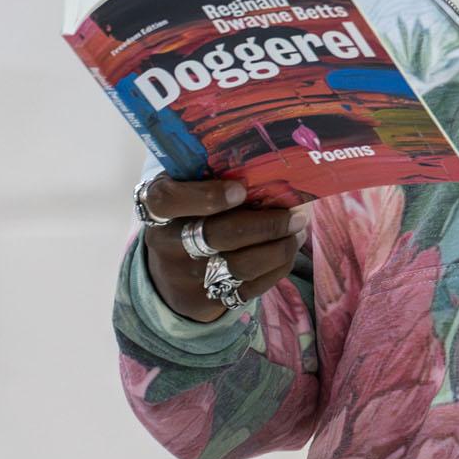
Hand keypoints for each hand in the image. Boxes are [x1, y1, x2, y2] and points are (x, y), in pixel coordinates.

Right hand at [140, 175, 307, 322]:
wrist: (169, 273)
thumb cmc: (188, 214)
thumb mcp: (185, 189)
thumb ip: (211, 173)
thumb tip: (267, 157)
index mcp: (159, 208)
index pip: (168, 201)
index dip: (206, 196)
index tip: (241, 190)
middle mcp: (167, 244)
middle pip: (217, 236)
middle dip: (266, 224)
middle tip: (296, 212)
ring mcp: (186, 277)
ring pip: (240, 266)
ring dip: (278, 248)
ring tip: (299, 229)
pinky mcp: (206, 301)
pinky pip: (249, 288)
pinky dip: (277, 268)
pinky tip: (289, 249)